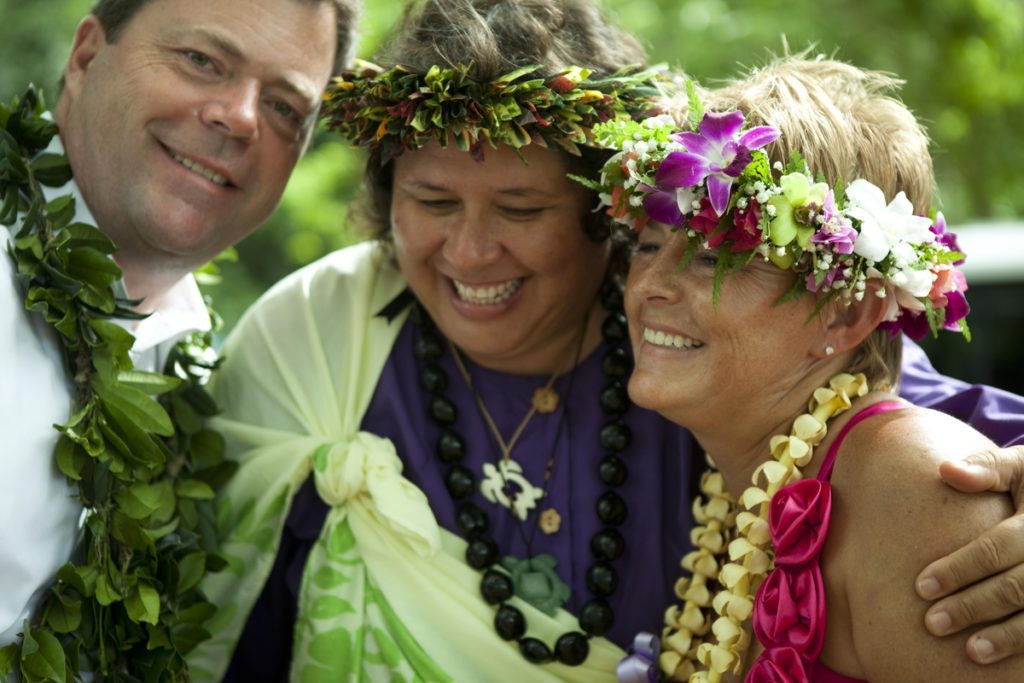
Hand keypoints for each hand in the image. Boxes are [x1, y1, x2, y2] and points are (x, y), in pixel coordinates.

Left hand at [916, 444, 1023, 663]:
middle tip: (932, 623)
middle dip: (973, 607)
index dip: (959, 570)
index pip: (995, 548)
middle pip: (1016, 587)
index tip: (920, 587)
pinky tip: (1002, 655)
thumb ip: (987, 468)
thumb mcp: (1023, 467)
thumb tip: (944, 470)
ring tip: (970, 651)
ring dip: (1007, 636)